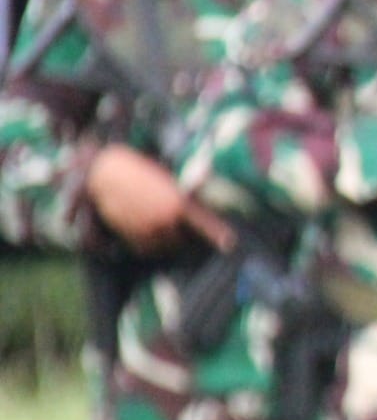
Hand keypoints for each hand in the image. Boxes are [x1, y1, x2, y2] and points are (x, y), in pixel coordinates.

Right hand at [85, 145, 227, 253]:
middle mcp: (165, 218)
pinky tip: (146, 237)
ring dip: (164, 245)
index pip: (203, 221)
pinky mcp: (130, 234)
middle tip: (178, 232)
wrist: (105, 172)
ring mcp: (147, 228)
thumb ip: (183, 192)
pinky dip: (147, 247)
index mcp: (179, 202)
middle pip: (180, 240)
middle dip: (181, 238)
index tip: (229, 244)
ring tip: (162, 235)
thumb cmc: (139, 170)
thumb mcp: (166, 178)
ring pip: (162, 247)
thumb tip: (201, 192)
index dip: (218, 234)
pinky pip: (143, 249)